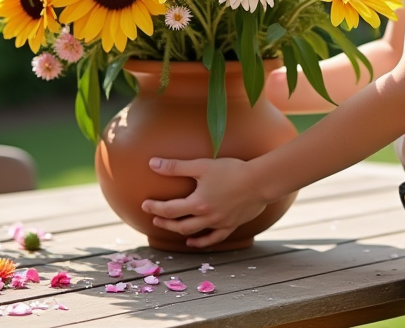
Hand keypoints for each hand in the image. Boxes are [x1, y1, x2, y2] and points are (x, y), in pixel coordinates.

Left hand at [141, 156, 267, 247]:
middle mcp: (206, 217)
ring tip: (170, 227)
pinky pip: (214, 238)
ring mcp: (219, 223)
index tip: (145, 205)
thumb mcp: (202, 165)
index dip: (155, 207)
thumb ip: (176, 167)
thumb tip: (152, 163)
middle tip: (154, 217)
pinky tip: (193, 240)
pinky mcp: (231, 225)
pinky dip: (202, 241)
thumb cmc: (232, 170)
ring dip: (179, 231)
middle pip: (179, 224)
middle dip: (164, 221)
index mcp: (198, 203)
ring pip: (194, 232)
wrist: (260, 181)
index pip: (169, 209)